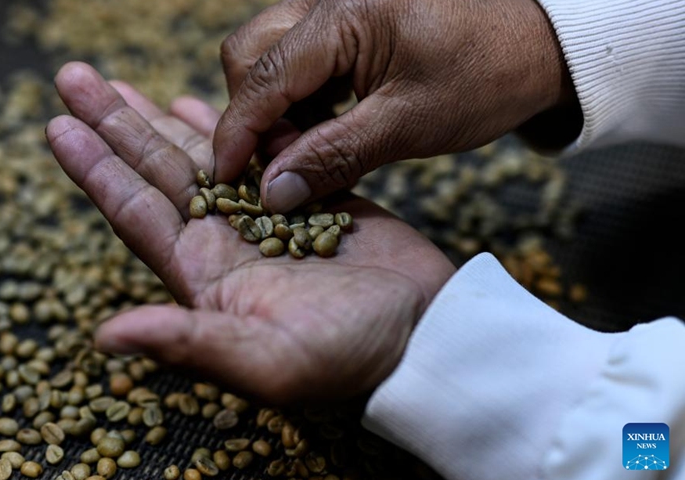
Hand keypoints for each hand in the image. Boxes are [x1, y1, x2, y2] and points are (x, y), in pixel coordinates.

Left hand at [46, 62, 454, 402]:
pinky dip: (229, 126)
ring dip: (159, 119)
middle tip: (75, 80)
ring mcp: (265, 219)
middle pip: (157, 173)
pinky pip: (257, 153)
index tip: (58, 126)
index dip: (96, 170)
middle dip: (115, 125)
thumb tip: (106, 337)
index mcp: (206, 276)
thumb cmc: (351, 357)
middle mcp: (225, 245)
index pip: (137, 214)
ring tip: (120, 84)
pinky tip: (200, 103)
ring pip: (201, 157)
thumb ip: (190, 344)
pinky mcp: (306, 198)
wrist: (422, 336)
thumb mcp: (268, 361)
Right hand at [214, 0, 578, 211]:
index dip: (236, 133)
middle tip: (282, 166)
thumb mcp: (408, 125)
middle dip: (252, 115)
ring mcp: (334, 10)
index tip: (224, 179)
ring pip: (269, 57)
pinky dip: (299, 99)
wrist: (536, 41)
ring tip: (309, 152)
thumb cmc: (484, 75)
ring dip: (275, 110)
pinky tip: (326, 128)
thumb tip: (273, 192)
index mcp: (343, 17)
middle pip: (249, 56)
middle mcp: (326, 2)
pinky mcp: (345, 25)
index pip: (261, 77)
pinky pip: (298, 59)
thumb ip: (333, 156)